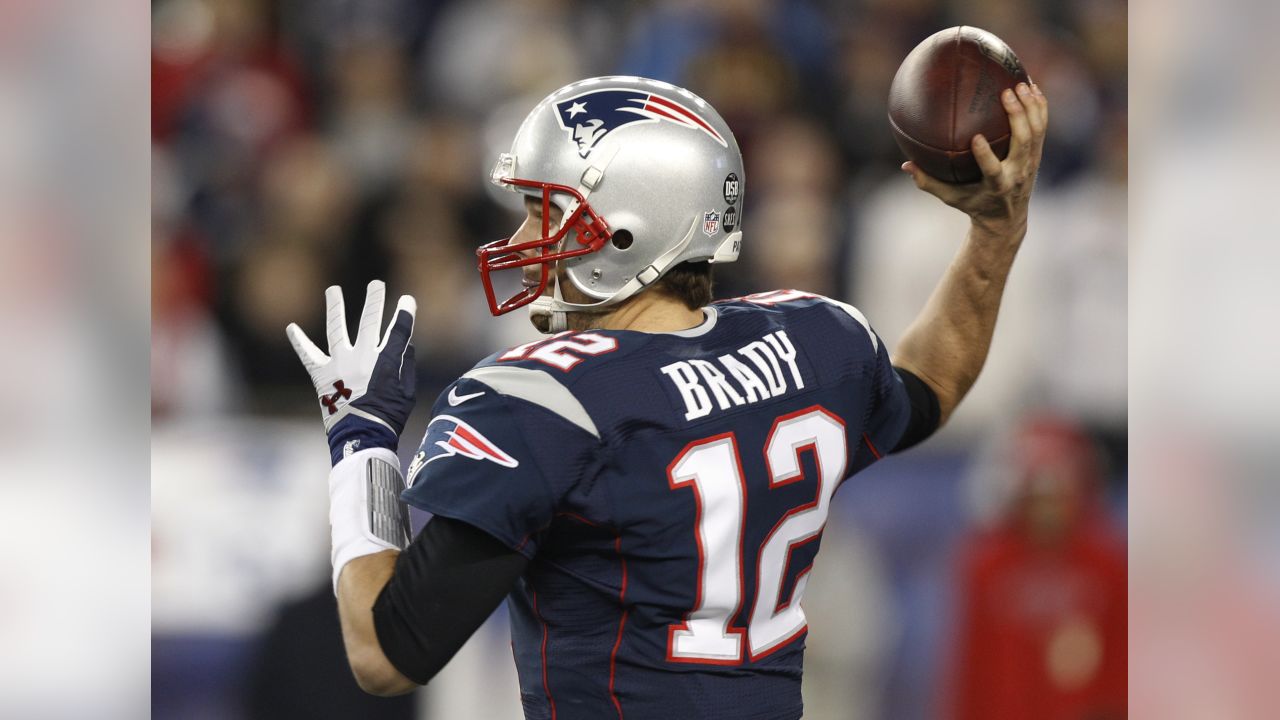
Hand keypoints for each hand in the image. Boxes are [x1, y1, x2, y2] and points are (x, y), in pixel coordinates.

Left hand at [287, 280, 416, 462]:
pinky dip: (299, 342)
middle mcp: (361, 358)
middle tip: (377, 285)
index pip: (398, 331)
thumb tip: (407, 344)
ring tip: (333, 290)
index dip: (404, 314)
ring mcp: (339, 365)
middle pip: (369, 322)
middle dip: (375, 300)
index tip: (407, 300)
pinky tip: (291, 328)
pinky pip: (308, 355)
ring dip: (335, 307)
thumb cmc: (388, 418)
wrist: (360, 437)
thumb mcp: (408, 394)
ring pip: (336, 329)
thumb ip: (407, 367)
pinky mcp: (322, 376)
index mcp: (386, 363)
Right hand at [902, 82, 1047, 233]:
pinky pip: (1042, 126)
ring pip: (1037, 131)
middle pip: (1024, 142)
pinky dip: (1039, 106)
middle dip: (1018, 116)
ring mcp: (1031, 163)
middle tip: (1006, 93)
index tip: (975, 138)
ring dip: (1031, 106)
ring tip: (1020, 84)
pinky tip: (1032, 86)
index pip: (993, 170)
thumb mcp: (951, 198)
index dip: (986, 155)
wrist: (1007, 217)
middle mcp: (1018, 173)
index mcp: (997, 186)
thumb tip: (906, 165)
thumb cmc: (973, 204)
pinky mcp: (1037, 154)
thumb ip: (929, 183)